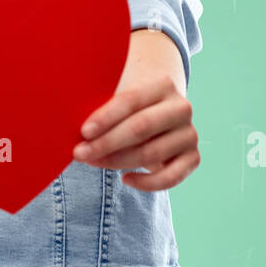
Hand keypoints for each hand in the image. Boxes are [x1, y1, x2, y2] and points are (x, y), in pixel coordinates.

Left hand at [72, 71, 198, 190]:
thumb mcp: (119, 94)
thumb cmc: (129, 104)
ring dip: (118, 162)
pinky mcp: (193, 157)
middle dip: (106, 143)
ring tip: (94, 162)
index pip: (131, 100)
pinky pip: (171, 177)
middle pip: (141, 127)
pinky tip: (125, 178)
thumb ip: (102, 104)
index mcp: (163, 83)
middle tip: (80, 153)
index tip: (83, 132)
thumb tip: (73, 127)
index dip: (106, 117)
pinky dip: (146, 183)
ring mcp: (189, 133)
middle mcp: (181, 107)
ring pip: (151, 153)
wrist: (160, 109)